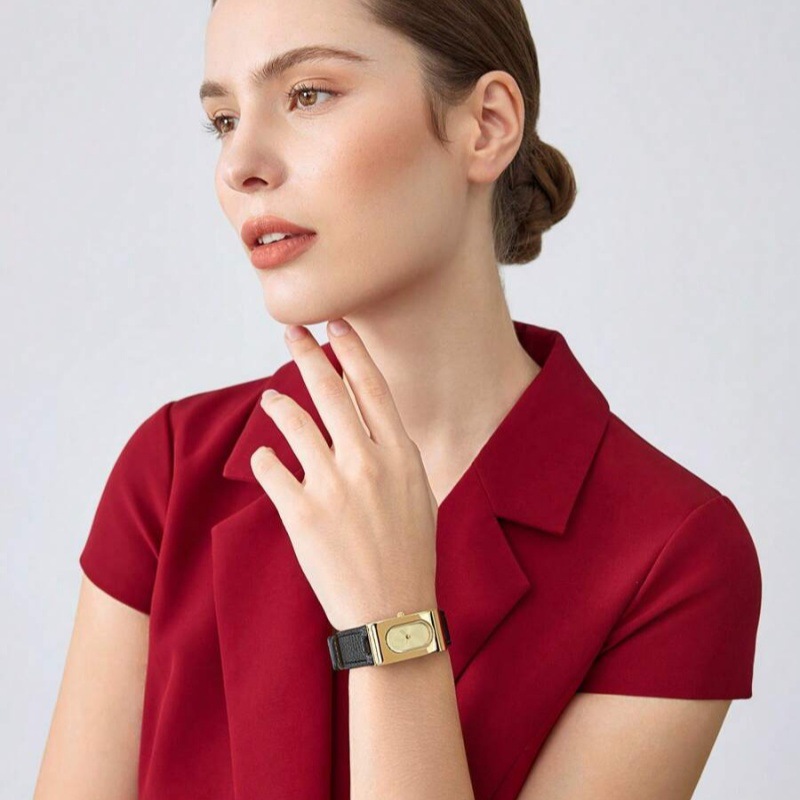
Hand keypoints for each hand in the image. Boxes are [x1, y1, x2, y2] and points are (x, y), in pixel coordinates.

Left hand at [250, 318, 438, 631]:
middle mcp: (366, 463)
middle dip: (308, 353)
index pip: (371, 387)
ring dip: (278, 404)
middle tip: (291, 331)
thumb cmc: (410, 554)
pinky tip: (266, 458)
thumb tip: (371, 423)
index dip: (351, 350)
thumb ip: (394, 455)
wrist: (392, 613)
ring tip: (272, 398)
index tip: (336, 323)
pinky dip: (264, 458)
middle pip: (330, 391)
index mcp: (399, 455)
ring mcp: (332, 487)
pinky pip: (271, 469)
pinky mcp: (301, 514)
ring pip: (293, 422)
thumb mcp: (418, 494)